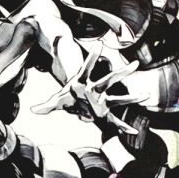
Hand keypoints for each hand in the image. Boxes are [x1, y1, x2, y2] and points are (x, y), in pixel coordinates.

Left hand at [31, 42, 146, 133]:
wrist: (77, 99)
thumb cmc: (68, 96)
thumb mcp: (56, 101)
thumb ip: (45, 105)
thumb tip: (32, 110)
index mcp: (83, 83)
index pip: (87, 68)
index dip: (93, 57)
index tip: (99, 45)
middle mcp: (97, 89)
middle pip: (111, 79)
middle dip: (123, 72)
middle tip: (136, 63)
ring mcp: (103, 99)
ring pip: (120, 97)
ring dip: (132, 98)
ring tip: (146, 95)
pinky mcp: (104, 111)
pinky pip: (115, 120)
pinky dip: (122, 127)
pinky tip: (132, 132)